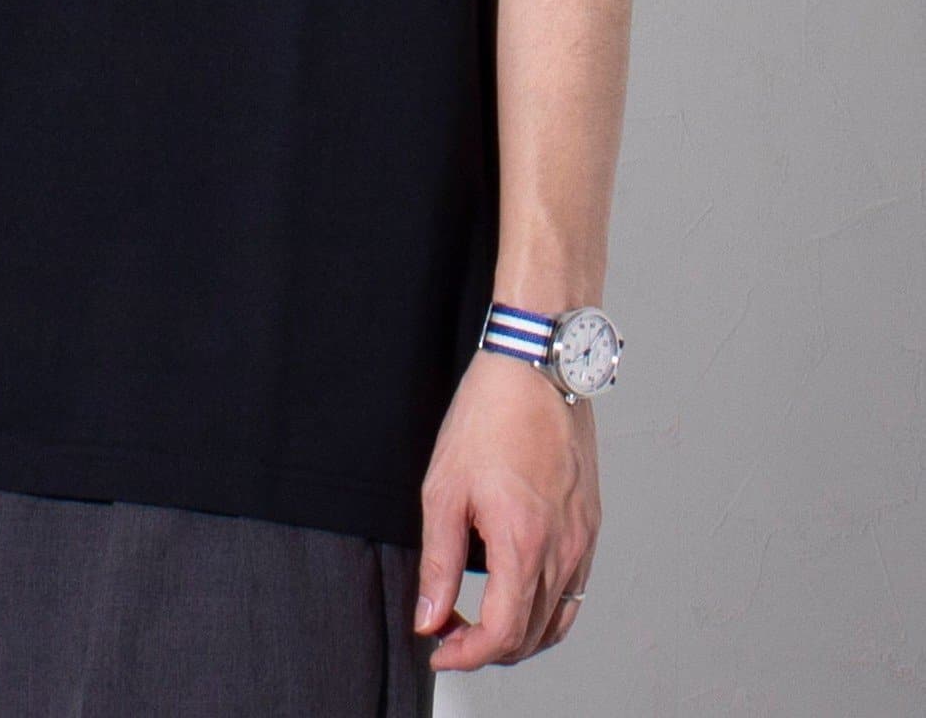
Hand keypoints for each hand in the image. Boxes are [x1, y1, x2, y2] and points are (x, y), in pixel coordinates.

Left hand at [415, 348, 600, 670]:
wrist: (537, 367)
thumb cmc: (489, 415)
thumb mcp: (443, 488)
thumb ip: (436, 561)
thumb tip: (429, 615)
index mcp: (524, 543)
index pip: (502, 634)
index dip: (466, 654)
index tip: (439, 647)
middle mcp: (563, 549)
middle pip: (531, 636)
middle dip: (486, 648)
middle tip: (449, 631)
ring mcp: (583, 538)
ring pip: (559, 620)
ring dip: (519, 634)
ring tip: (479, 619)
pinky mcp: (591, 523)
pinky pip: (576, 590)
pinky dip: (546, 609)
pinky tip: (517, 591)